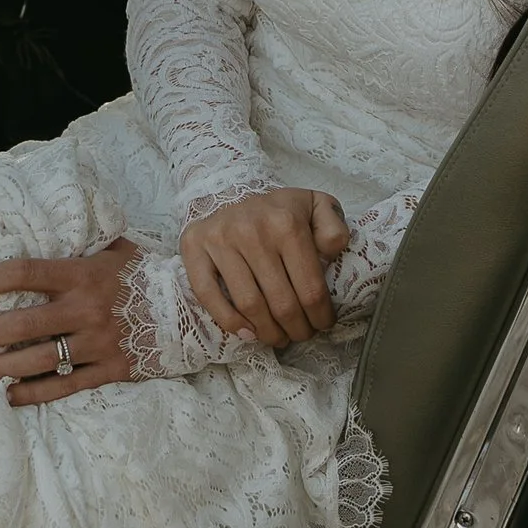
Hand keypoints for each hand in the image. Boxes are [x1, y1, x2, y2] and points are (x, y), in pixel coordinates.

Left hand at [0, 237, 139, 404]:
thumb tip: (47, 227)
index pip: (25, 273)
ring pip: (36, 360)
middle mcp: (85, 309)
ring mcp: (97, 343)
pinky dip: (34, 393)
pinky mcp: (110, 370)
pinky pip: (65, 386)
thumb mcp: (115, 250)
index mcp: (82, 275)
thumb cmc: (145, 275)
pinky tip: (7, 396)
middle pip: (21, 325)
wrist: (192, 309)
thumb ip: (81, 244)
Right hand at [181, 188, 351, 347]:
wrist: (229, 189)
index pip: (310, 287)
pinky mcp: (194, 247)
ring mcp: (220, 240)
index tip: (323, 324)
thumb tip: (331, 251)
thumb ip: (334, 227)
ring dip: (267, 332)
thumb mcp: (316, 205)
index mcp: (286, 223)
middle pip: (281, 302)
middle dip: (297, 329)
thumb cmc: (278, 209)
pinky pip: (208, 295)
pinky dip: (229, 321)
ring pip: (249, 305)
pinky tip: (248, 332)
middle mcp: (252, 231)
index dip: (320, 315)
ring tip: (278, 337)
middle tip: (301, 334)